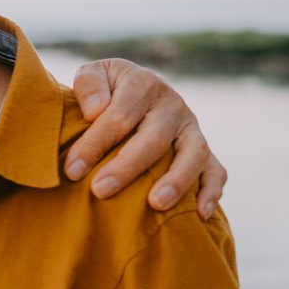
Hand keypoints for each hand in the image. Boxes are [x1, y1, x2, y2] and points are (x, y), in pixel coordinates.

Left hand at [65, 60, 226, 217]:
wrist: (136, 88)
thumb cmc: (106, 89)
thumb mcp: (93, 74)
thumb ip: (89, 85)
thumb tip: (96, 111)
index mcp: (143, 84)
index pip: (119, 116)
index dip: (94, 144)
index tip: (73, 170)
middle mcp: (172, 104)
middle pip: (154, 137)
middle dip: (127, 166)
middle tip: (100, 190)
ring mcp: (192, 128)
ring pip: (194, 153)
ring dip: (176, 180)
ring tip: (155, 204)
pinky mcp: (205, 150)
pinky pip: (216, 171)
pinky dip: (211, 191)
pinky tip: (200, 214)